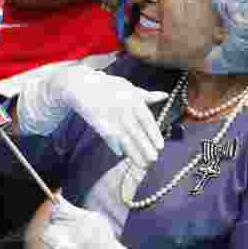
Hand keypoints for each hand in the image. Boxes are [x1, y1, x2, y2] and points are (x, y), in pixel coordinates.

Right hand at [17, 65, 165, 166]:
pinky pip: (108, 136)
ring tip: (142, 163)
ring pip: (124, 137)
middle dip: (145, 147)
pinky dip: (114, 145)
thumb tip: (164, 95)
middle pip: (137, 131)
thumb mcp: (128, 87)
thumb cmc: (108, 86)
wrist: (83, 85)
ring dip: (133, 152)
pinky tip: (120, 154)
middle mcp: (124, 109)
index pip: (147, 120)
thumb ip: (146, 95)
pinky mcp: (98, 122)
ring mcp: (110, 117)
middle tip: (153, 159)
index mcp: (133, 100)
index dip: (154, 134)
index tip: (160, 146)